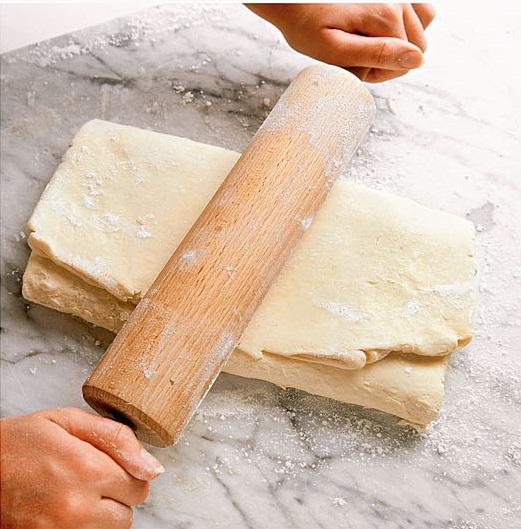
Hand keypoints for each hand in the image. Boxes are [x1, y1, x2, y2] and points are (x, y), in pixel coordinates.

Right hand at [0, 408, 164, 528]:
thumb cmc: (17, 443)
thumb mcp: (66, 421)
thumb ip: (115, 437)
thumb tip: (151, 465)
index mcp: (87, 469)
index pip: (140, 484)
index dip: (129, 472)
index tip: (111, 465)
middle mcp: (77, 508)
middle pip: (128, 513)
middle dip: (118, 496)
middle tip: (92, 479)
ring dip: (103, 515)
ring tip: (78, 493)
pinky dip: (85, 526)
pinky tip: (67, 509)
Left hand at [248, 3, 434, 81]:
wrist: (293, 0)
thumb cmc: (308, 26)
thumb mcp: (336, 51)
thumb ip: (377, 56)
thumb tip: (416, 61)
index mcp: (386, 16)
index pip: (405, 63)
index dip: (379, 71)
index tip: (355, 64)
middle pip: (415, 47)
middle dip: (388, 57)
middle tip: (356, 54)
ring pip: (419, 30)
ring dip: (396, 41)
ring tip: (364, 39)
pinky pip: (419, 10)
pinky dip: (403, 24)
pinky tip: (379, 28)